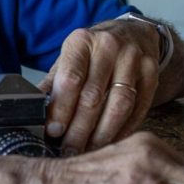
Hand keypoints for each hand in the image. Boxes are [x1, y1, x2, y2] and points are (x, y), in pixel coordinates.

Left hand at [39, 19, 163, 153]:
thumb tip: (31, 112)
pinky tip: (111, 142)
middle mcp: (109, 46)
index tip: (54, 132)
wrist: (132, 33)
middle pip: (93, 96)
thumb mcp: (69, 58)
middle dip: (79, 129)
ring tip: (89, 151)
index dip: (61, 109)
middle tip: (69, 150)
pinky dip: (124, 129)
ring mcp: (134, 59)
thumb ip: (52, 84)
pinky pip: (139, 108)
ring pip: (119, 105)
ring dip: (103, 134)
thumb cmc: (93, 51)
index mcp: (82, 41)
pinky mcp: (152, 73)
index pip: (70, 79)